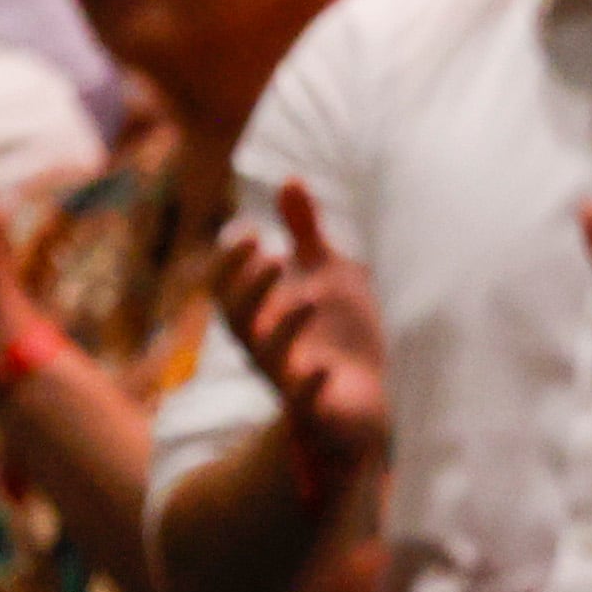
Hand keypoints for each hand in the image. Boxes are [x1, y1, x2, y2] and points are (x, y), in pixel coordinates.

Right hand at [212, 181, 388, 476]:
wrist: (361, 410)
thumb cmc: (338, 337)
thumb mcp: (326, 277)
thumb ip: (306, 233)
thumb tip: (290, 179)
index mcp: (265, 318)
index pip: (230, 291)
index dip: (232, 265)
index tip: (249, 232)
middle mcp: (267, 349)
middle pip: (241, 322)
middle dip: (253, 290)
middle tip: (272, 256)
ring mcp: (290, 382)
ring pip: (271, 360)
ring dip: (287, 329)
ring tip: (312, 301)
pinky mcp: (317, 413)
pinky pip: (306, 403)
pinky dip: (313, 387)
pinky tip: (326, 369)